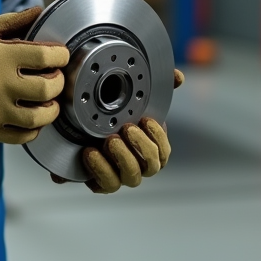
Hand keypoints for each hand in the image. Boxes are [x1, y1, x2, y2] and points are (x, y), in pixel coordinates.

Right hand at [0, 7, 69, 143]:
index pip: (45, 56)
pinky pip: (22, 136)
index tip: (59, 55)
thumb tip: (40, 11)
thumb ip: (13, 21)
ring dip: (50, 109)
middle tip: (53, 76)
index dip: (60, 55)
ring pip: (39, 117)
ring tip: (47, 100)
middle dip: (58, 81)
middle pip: (48, 88)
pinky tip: (31, 116)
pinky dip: (34, 129)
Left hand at [55, 68, 183, 192]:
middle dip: (140, 147)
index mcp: (151, 150)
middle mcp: (139, 166)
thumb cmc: (115, 117)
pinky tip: (90, 152)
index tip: (146, 120)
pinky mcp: (101, 182)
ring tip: (109, 140)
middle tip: (126, 128)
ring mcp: (121, 176)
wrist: (82, 131)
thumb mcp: (135, 99)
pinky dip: (100, 169)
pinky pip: (105, 184)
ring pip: (131, 177)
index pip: (163, 151)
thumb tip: (178, 76)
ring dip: (122, 158)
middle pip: (151, 166)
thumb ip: (159, 86)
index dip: (158, 137)